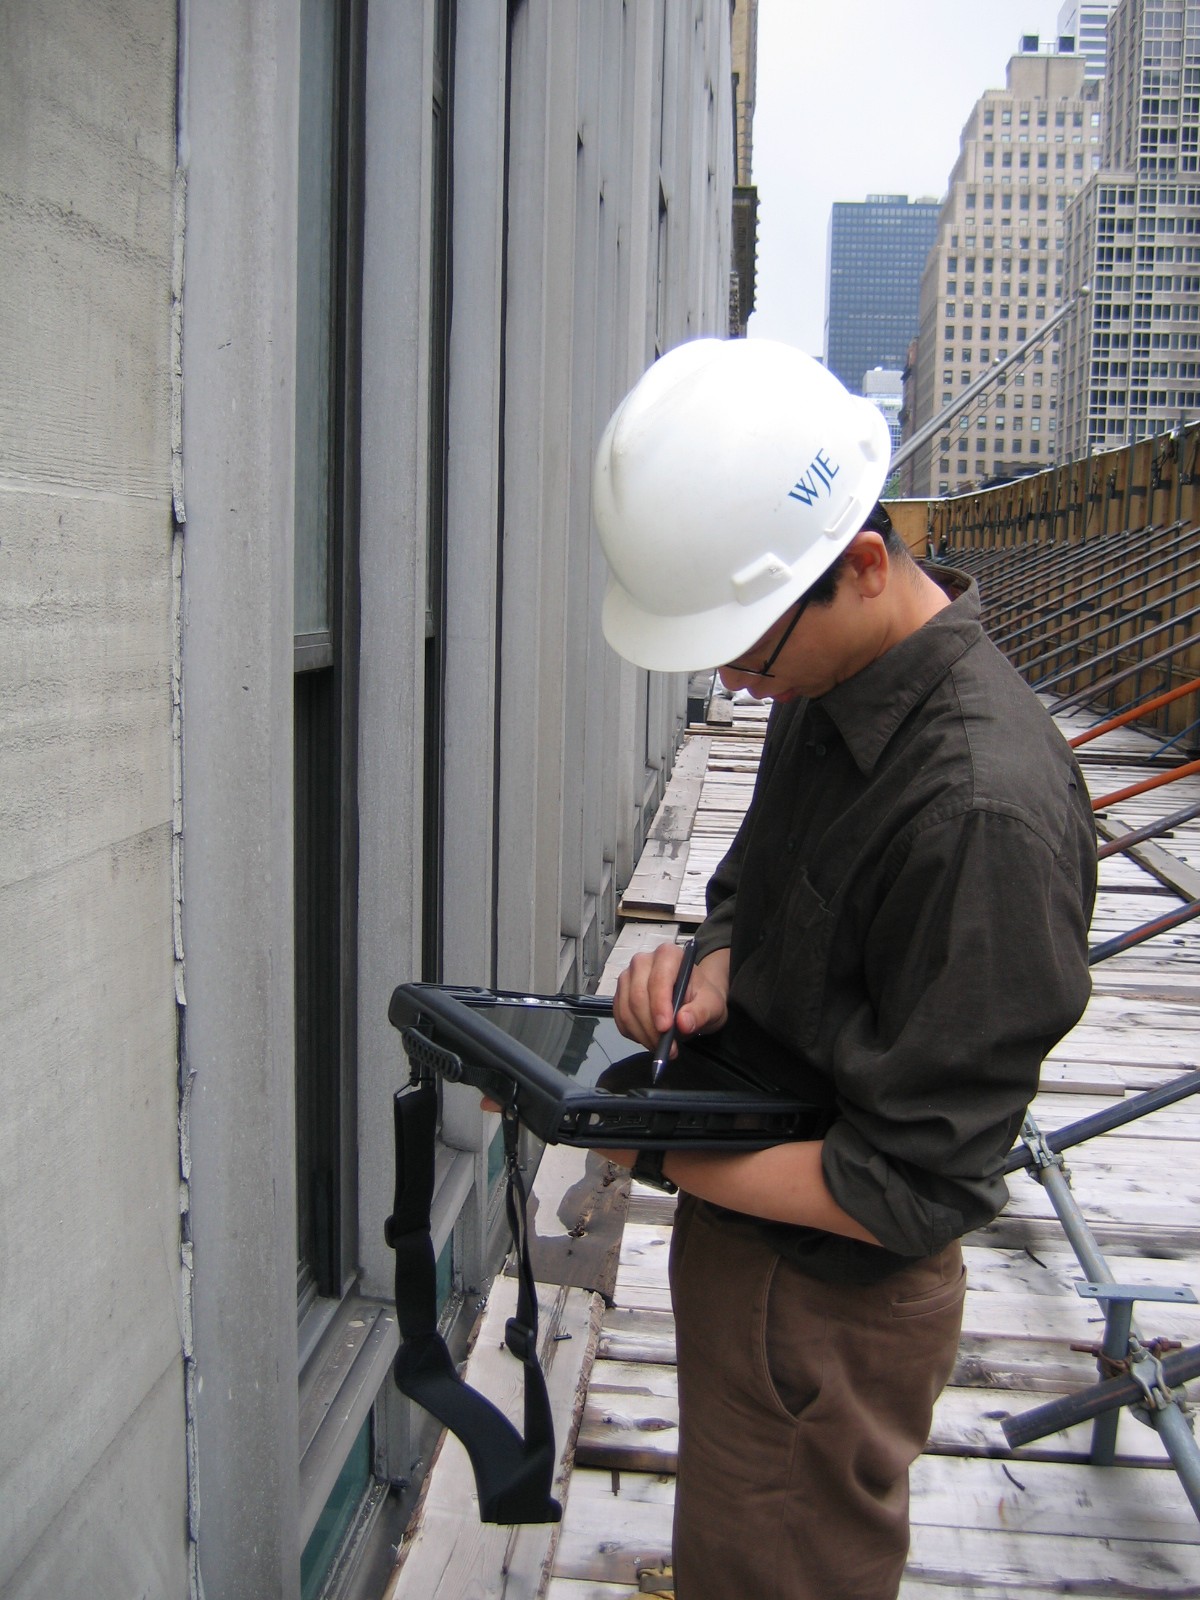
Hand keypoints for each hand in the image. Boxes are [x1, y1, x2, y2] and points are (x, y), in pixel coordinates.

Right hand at [612, 944, 729, 1052]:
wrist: (693, 999)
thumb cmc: (702, 998)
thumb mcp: (712, 1005)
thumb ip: (700, 1012)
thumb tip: (683, 1022)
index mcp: (668, 955)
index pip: (658, 979)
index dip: (659, 1005)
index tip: (666, 1028)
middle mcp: (643, 962)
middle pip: (638, 996)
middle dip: (651, 1026)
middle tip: (667, 1047)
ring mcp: (628, 978)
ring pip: (626, 1009)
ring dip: (642, 1033)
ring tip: (662, 1047)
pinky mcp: (620, 995)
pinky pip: (620, 1018)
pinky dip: (634, 1034)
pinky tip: (650, 1039)